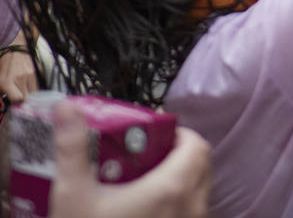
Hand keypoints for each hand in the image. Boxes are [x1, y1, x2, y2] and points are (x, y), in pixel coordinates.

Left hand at [0, 40, 36, 105]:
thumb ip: (1, 94)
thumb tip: (7, 105)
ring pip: (33, 93)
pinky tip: (27, 85)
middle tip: (18, 97)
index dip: (17, 103)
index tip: (15, 103)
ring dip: (28, 94)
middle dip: (22, 100)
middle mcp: (19, 79)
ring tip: (23, 90)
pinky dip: (32, 88)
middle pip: (26, 97)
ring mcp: (29, 75)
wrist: (15, 50)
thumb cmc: (3, 67)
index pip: (17, 99)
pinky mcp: (36, 72)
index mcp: (6, 82)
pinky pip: (36, 86)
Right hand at [49, 101, 211, 217]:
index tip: (155, 136)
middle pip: (202, 166)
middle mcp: (193, 207)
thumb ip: (73, 148)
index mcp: (174, 188)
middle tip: (147, 156)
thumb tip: (68, 109)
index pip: (197, 145)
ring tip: (144, 182)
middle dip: (179, 154)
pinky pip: (194, 213)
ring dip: (181, 179)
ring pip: (201, 191)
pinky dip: (180, 203)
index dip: (179, 135)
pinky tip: (147, 209)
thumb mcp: (74, 193)